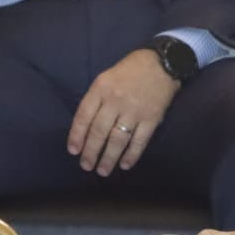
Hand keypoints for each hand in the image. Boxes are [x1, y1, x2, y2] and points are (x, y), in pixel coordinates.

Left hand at [67, 48, 179, 175]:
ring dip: (109, 158)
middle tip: (86, 166)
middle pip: (99, 131)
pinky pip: (139, 141)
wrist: (161, 64)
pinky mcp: (152, 119)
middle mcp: (115, 100)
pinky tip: (125, 165)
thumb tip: (86, 125)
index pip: (84, 115)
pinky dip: (132, 155)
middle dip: (91, 151)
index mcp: (101, 88)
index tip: (73, 150)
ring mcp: (134, 111)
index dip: (77, 135)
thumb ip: (96, 98)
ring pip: (117, 140)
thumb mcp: (106, 77)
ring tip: (102, 171)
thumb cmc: (130, 70)